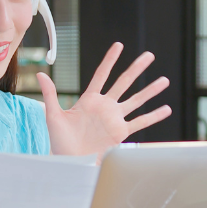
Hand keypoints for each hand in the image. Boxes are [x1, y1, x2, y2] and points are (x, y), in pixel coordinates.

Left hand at [37, 42, 170, 155]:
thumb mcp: (53, 116)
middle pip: (124, 83)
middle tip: (149, 56)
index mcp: (89, 99)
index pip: (101, 75)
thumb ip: (50, 94)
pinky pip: (140, 122)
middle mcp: (105, 106)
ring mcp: (114, 119)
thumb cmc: (60, 141)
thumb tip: (40, 73)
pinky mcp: (120, 133)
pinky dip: (153, 116)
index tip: (119, 45)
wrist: (69, 161)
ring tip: (165, 80)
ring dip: (150, 91)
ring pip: (136, 100)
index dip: (110, 60)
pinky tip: (166, 109)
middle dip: (136, 69)